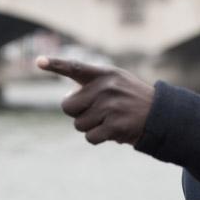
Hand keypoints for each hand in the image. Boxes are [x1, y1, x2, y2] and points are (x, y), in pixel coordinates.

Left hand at [36, 56, 154, 145]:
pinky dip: (98, 137)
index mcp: (104, 74)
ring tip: (108, 119)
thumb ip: (92, 84)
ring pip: (78, 124)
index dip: (56, 64)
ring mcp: (110, 107)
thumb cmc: (131, 98)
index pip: (75, 67)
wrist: (160, 115)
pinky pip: (90, 137)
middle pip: (68, 106)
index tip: (38, 62)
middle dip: (76, 112)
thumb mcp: (116, 81)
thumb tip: (66, 100)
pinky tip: (112, 130)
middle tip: (94, 111)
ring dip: (90, 126)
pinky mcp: (115, 126)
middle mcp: (106, 88)